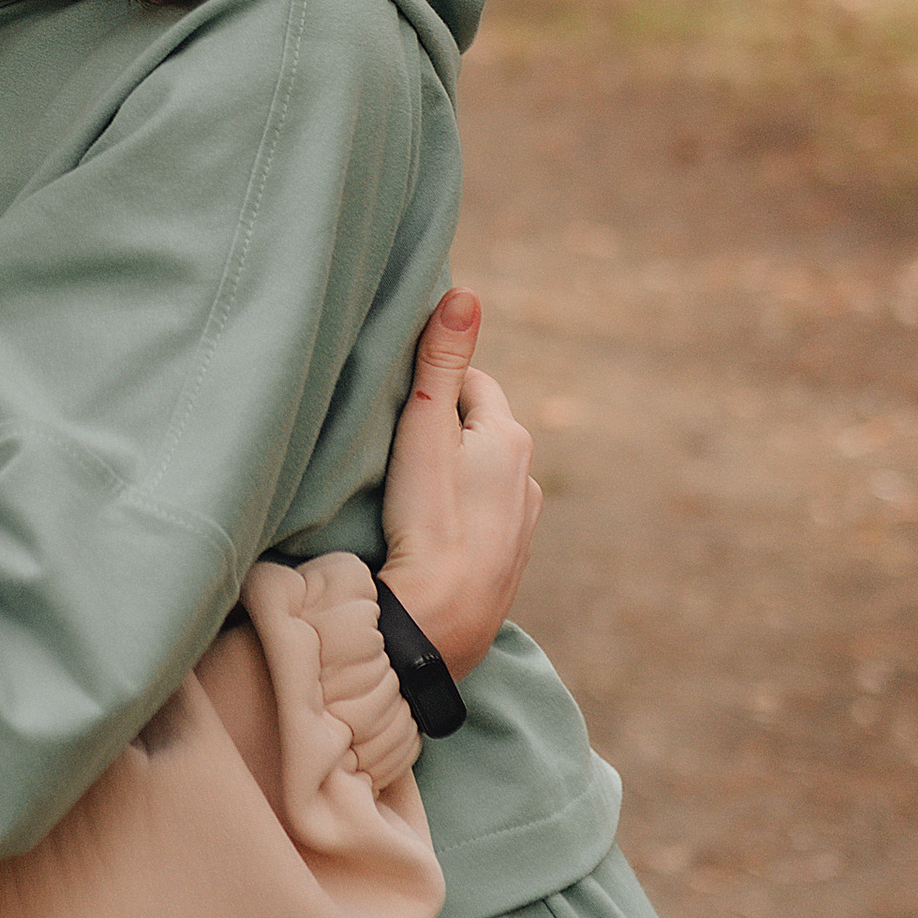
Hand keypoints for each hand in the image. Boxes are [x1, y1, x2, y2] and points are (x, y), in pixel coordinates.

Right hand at [376, 287, 540, 676]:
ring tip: (404, 493)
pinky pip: (478, 519)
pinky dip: (455, 516)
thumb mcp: (424, 430)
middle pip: (475, 430)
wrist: (438, 625)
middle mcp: (527, 479)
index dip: (428, 385)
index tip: (392, 404)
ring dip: (449, 475)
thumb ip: (441, 361)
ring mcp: (521, 526)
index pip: (468, 382)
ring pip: (478, 476)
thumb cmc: (428, 520)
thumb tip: (464, 292)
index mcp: (510, 437)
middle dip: (440, 430)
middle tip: (390, 448)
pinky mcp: (506, 565)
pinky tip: (424, 532)